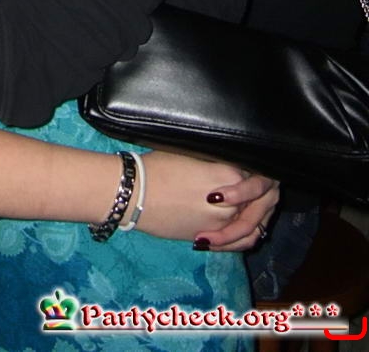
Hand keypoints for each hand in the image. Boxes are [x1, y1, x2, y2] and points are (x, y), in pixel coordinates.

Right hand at [137, 151, 277, 248]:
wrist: (133, 195)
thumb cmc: (157, 166)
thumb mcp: (192, 152)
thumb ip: (219, 160)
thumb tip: (233, 163)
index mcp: (229, 175)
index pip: (258, 175)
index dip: (257, 172)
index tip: (252, 168)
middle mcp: (231, 203)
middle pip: (260, 201)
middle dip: (262, 196)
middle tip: (259, 188)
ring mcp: (221, 224)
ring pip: (253, 223)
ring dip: (255, 216)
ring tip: (251, 208)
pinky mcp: (209, 239)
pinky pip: (239, 242)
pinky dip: (245, 236)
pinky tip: (243, 230)